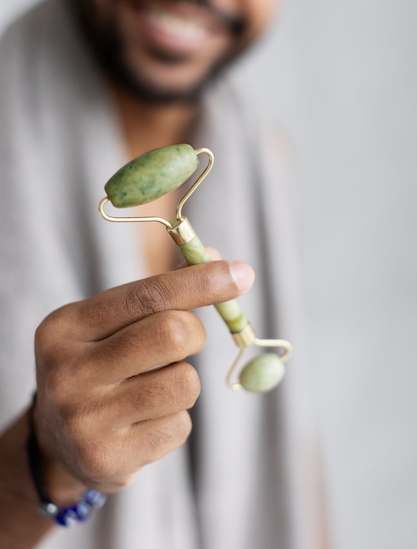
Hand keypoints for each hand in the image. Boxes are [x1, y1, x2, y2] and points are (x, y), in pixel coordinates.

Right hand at [33, 260, 253, 496]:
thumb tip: (218, 256)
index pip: (147, 295)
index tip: (242, 273)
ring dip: (184, 380)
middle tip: (186, 339)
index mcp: (66, 326)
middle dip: (195, 333)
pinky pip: (180, 426)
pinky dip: (174, 418)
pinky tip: (143, 422)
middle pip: (172, 334)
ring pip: (185, 383)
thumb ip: (160, 290)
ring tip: (152, 387)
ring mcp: (86, 420)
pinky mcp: (108, 458)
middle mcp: (69, 372)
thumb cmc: (98, 364)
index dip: (200, 282)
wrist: (58, 442)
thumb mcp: (112, 323)